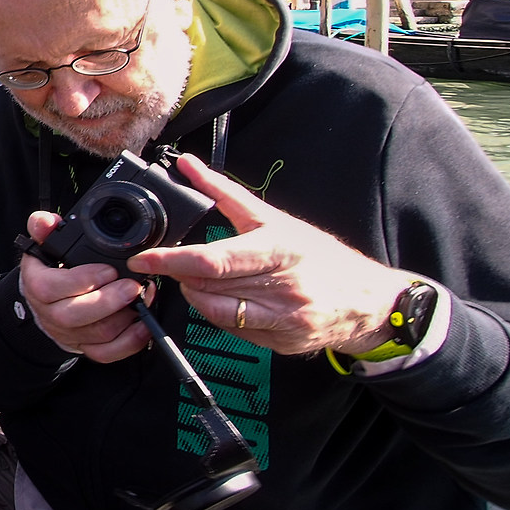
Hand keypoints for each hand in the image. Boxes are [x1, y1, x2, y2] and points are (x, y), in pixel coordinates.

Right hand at [16, 211, 154, 362]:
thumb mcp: (44, 245)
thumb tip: (47, 221)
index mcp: (37, 286)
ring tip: (140, 298)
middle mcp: (50, 314)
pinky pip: (107, 353)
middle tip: (131, 286)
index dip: (81, 280)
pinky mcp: (86, 347)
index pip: (50, 288)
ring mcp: (69, 334)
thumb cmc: (50, 271)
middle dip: (108, 301)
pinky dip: (129, 342)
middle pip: (74, 316)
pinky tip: (142, 324)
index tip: (107, 270)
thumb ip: (43, 228)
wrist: (46, 302)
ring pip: (96, 335)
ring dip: (123, 318)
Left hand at [126, 153, 410, 357]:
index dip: (171, 261)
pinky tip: (231, 301)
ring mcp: (283, 320)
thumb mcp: (274, 219)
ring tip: (203, 281)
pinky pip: (235, 332)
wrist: (367, 300)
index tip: (143, 259)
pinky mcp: (282, 344)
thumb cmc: (318, 255)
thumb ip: (225, 193)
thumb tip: (187, 165)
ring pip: (216, 313)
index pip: (211, 260)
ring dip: (199, 297)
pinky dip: (223, 316)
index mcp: (278, 251)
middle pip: (208, 288)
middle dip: (183, 277)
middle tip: (176, 266)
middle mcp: (282, 288)